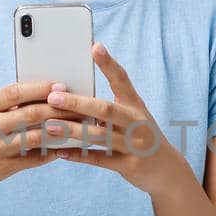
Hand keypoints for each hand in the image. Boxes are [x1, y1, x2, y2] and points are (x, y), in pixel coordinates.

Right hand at [0, 79, 85, 197]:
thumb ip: (8, 104)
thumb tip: (45, 92)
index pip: (15, 92)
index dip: (40, 88)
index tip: (61, 85)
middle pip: (31, 114)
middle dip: (58, 108)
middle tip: (78, 106)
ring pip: (36, 137)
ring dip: (61, 131)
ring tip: (78, 126)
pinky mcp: (6, 166)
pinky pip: (35, 158)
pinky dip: (52, 152)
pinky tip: (65, 147)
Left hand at [44, 41, 190, 197]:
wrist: (167, 169)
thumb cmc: (141, 137)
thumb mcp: (133, 116)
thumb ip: (109, 107)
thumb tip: (74, 94)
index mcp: (136, 105)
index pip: (122, 80)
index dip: (109, 64)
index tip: (95, 47)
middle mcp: (137, 122)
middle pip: (105, 109)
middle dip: (77, 103)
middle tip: (52, 97)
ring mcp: (135, 145)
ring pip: (100, 135)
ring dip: (73, 130)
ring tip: (49, 126)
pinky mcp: (130, 165)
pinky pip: (101, 160)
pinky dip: (80, 156)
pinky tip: (61, 152)